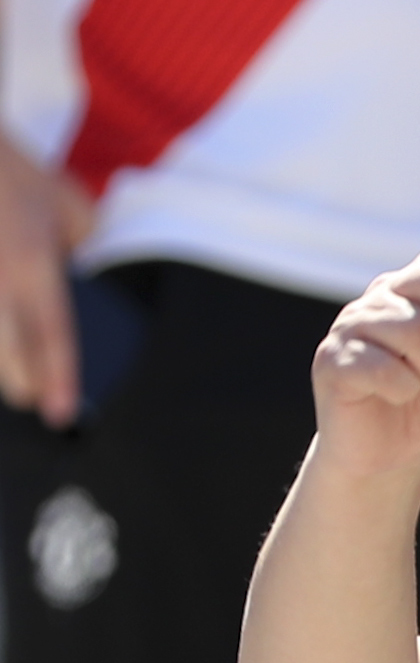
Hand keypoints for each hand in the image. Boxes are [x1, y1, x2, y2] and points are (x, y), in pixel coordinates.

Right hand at [0, 137, 91, 427]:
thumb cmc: (19, 177)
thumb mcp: (72, 208)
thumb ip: (88, 251)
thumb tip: (96, 287)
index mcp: (33, 264)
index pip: (51, 335)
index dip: (59, 379)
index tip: (62, 412)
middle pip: (7, 356)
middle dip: (24, 384)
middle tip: (38, 398)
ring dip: (1, 364)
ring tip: (20, 381)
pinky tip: (4, 352)